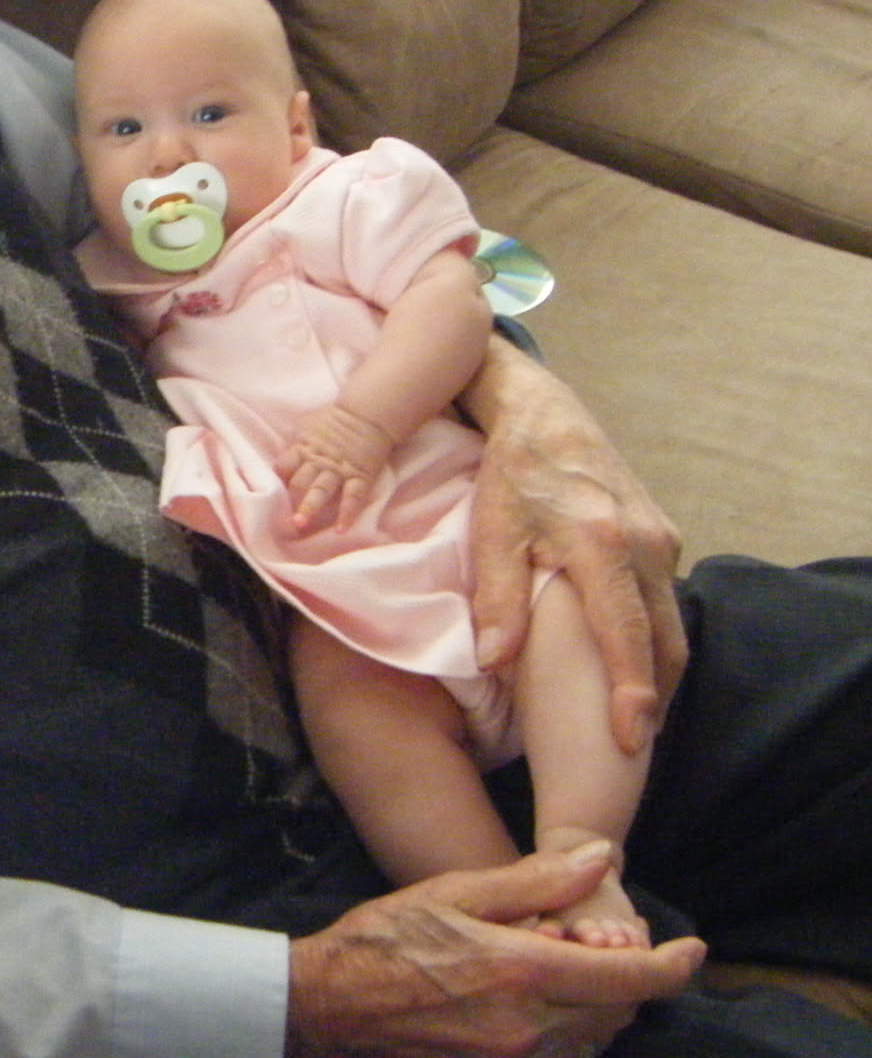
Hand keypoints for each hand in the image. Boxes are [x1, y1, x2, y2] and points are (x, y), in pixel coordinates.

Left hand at [278, 404, 393, 532]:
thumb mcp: (309, 427)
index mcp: (303, 447)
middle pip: (300, 481)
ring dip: (310, 507)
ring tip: (300, 524)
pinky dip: (348, 514)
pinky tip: (341, 529)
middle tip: (280, 518)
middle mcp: (319, 460)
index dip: (277, 479)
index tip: (270, 494)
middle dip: (289, 498)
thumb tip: (282, 461)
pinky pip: (353, 497)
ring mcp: (340, 469)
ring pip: (321, 490)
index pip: (284, 465)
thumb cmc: (336, 419)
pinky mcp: (360, 475)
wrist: (368, 412)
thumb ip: (297, 444)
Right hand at [286, 845, 704, 1056]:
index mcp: (522, 973)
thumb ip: (534, 882)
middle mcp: (529, 1028)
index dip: (672, 966)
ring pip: (594, 1036)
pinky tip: (538, 995)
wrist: (332, 1003)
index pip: (629, 980)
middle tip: (602, 938)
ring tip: (562, 961)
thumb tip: (601, 859)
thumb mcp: (456, 892)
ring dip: (598, 1001)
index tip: (693, 948)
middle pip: (618, 1011)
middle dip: (628, 976)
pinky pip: (560, 1053)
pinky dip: (569, 1024)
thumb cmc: (386, 938)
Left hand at [458, 342, 684, 753]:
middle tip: (632, 751)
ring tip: (631, 723)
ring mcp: (661, 538)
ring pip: (671, 625)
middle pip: (664, 640)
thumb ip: (497, 594)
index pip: (627, 634)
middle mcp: (645, 542)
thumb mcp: (492, 527)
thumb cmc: (511, 470)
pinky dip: (654, 642)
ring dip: (657, 675)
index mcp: (602, 542)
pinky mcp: (662, 535)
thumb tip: (495, 661)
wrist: (544, 411)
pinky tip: (630, 671)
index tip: (629, 741)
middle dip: (653, 700)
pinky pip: (665, 603)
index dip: (632, 693)